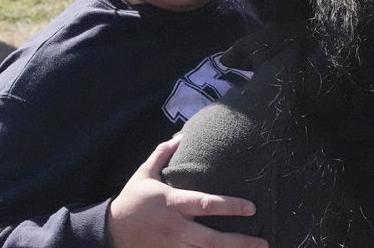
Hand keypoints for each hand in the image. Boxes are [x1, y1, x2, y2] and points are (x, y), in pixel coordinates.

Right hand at [108, 136, 266, 247]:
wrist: (111, 231)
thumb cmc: (132, 199)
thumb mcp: (144, 173)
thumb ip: (163, 155)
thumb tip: (180, 136)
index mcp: (172, 204)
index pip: (205, 205)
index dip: (230, 206)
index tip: (252, 208)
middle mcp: (176, 228)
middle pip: (212, 240)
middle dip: (239, 243)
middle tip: (263, 243)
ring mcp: (173, 246)